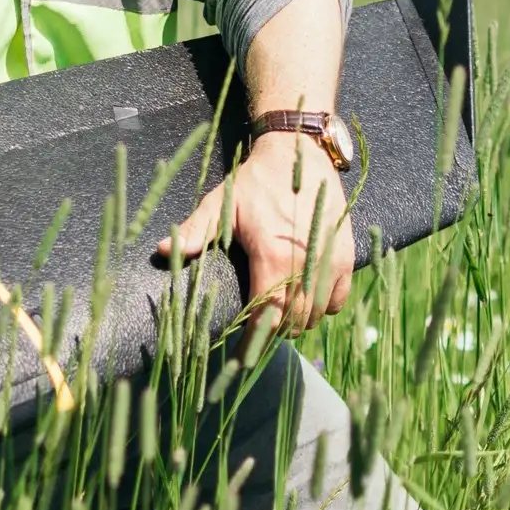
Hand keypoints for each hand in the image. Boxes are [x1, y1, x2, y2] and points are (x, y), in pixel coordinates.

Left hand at [158, 128, 354, 336]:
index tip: (242, 356)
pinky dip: (321, 306)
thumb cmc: (257, 180)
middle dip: (274, 332)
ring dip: (297, 321)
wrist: (299, 152)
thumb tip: (164, 250)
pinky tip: (304, 298)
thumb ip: (196, 231)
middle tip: (255, 328)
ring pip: (316, 315)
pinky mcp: (345, 257)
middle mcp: (306, 265)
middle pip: (294, 323)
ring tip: (277, 314)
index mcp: (274, 257)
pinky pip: (336, 300)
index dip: (255, 341)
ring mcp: (329, 262)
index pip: (268, 318)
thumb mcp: (223, 202)